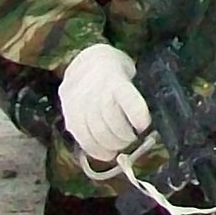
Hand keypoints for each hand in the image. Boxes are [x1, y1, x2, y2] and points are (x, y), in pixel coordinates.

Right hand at [58, 42, 149, 164]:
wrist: (85, 61)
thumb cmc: (115, 69)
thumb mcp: (129, 71)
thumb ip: (136, 93)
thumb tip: (146, 123)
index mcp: (113, 75)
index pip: (125, 96)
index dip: (137, 113)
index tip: (144, 125)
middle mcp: (92, 89)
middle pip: (110, 119)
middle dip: (126, 135)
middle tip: (134, 138)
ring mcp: (77, 103)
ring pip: (96, 133)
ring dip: (113, 145)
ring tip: (122, 144)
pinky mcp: (68, 115)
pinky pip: (82, 139)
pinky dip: (97, 151)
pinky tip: (108, 153)